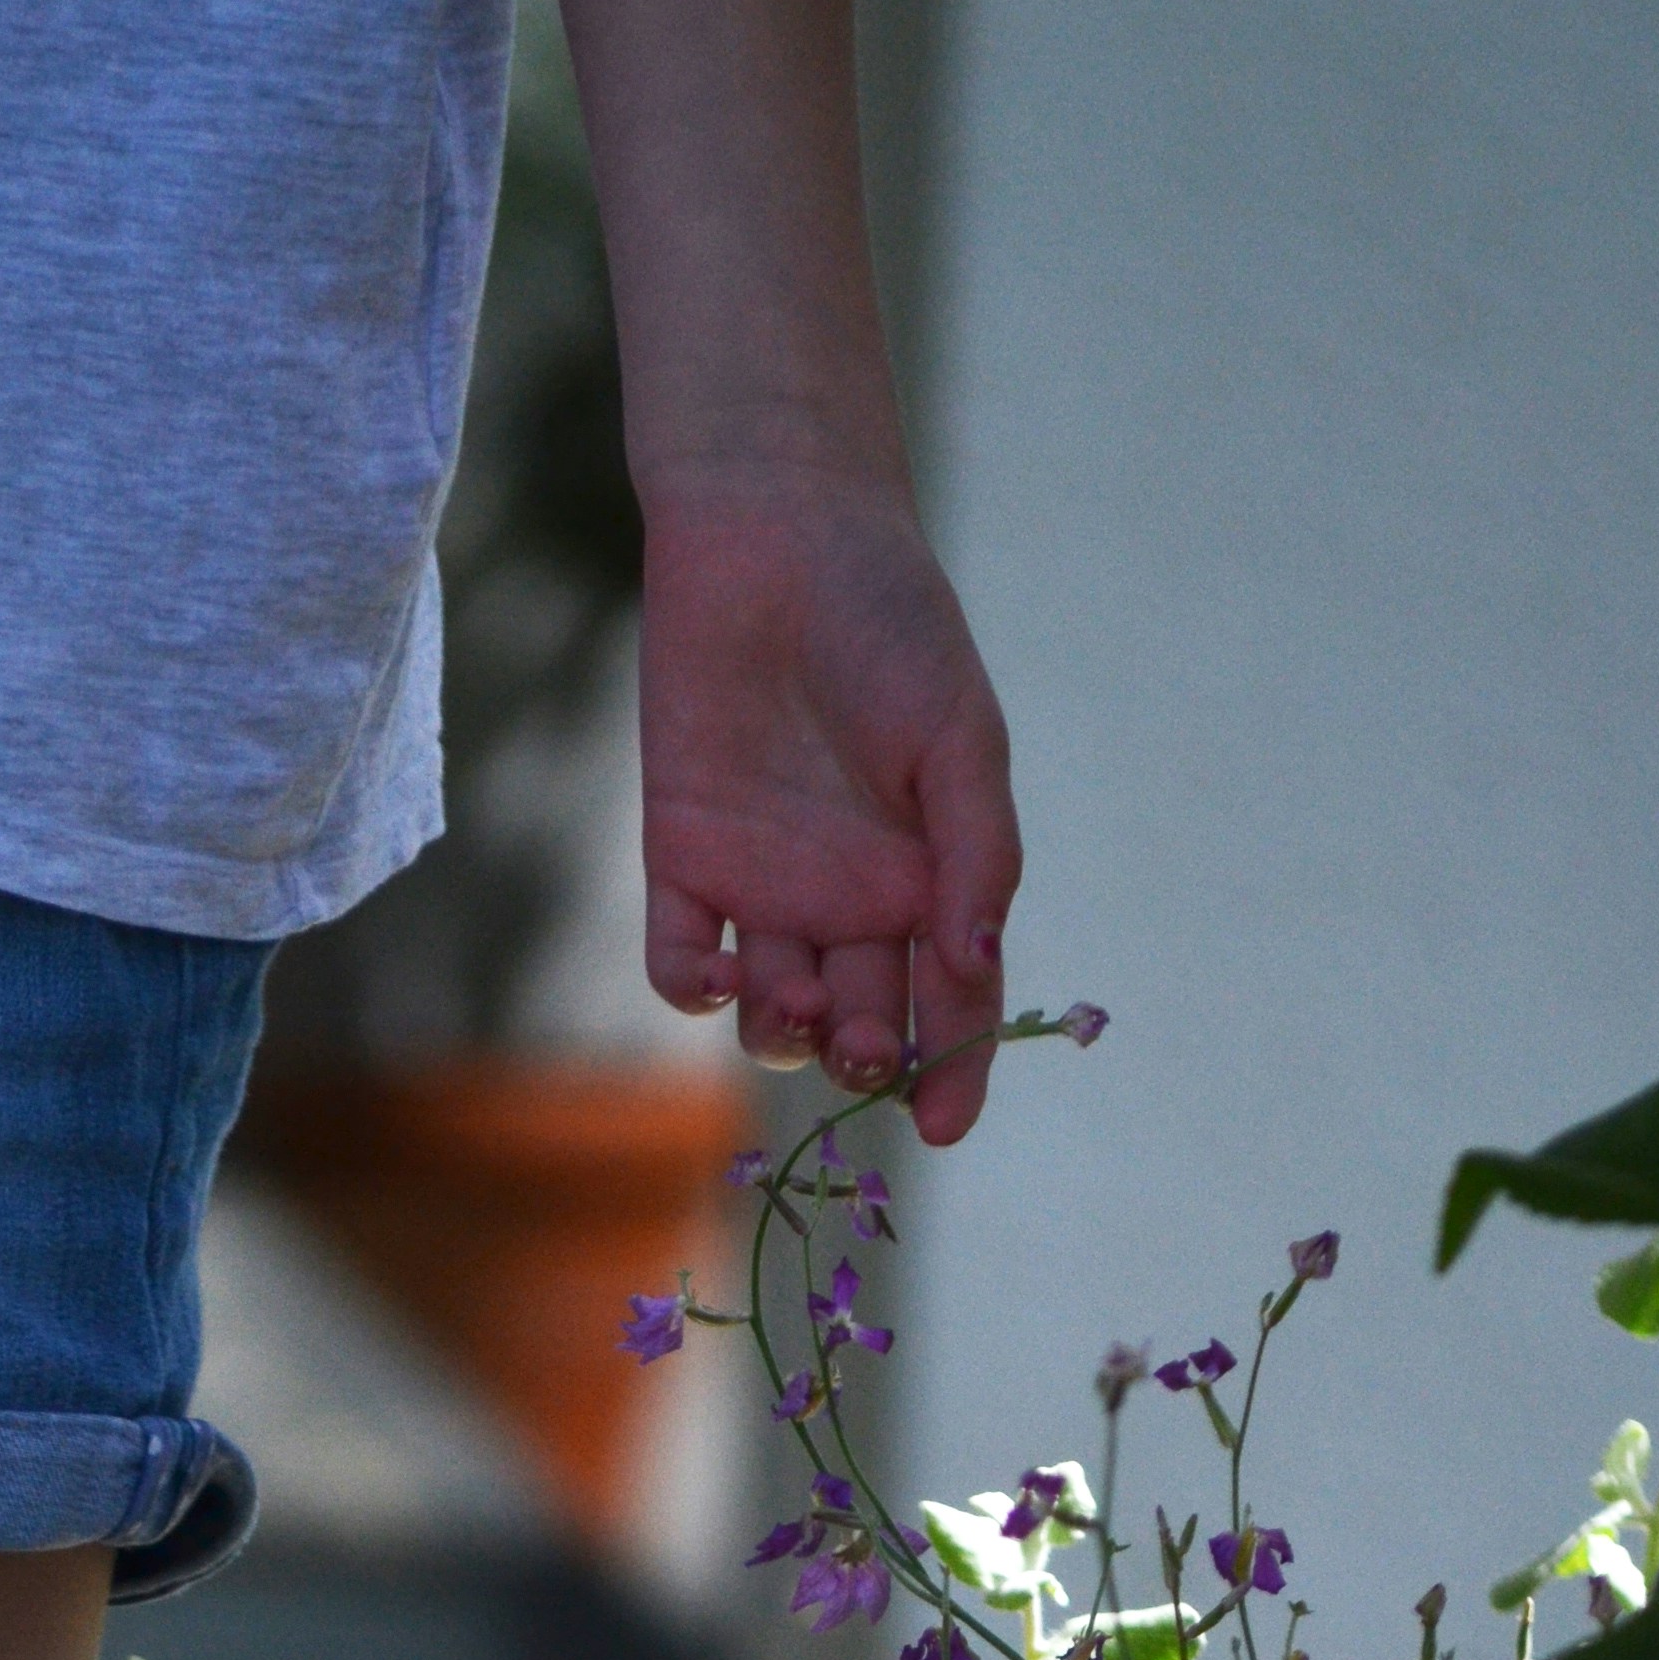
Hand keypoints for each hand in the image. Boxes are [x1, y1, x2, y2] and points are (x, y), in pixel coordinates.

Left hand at [637, 471, 1020, 1148]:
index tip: (946, 1128)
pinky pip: (681, 963)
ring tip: (799, 998)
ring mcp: (765, 890)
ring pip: (772, 1015)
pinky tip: (715, 971)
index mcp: (930, 883)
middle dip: (865, 1056)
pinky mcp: (684, 862)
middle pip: (861, 1028)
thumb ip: (977, 855)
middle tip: (863, 1038)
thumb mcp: (960, 739)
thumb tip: (975, 967)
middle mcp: (851, 904)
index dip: (955, 1074)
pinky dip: (693, 988)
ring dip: (785, 1033)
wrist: (777, 531)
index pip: (951, 1008)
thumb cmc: (890, 624)